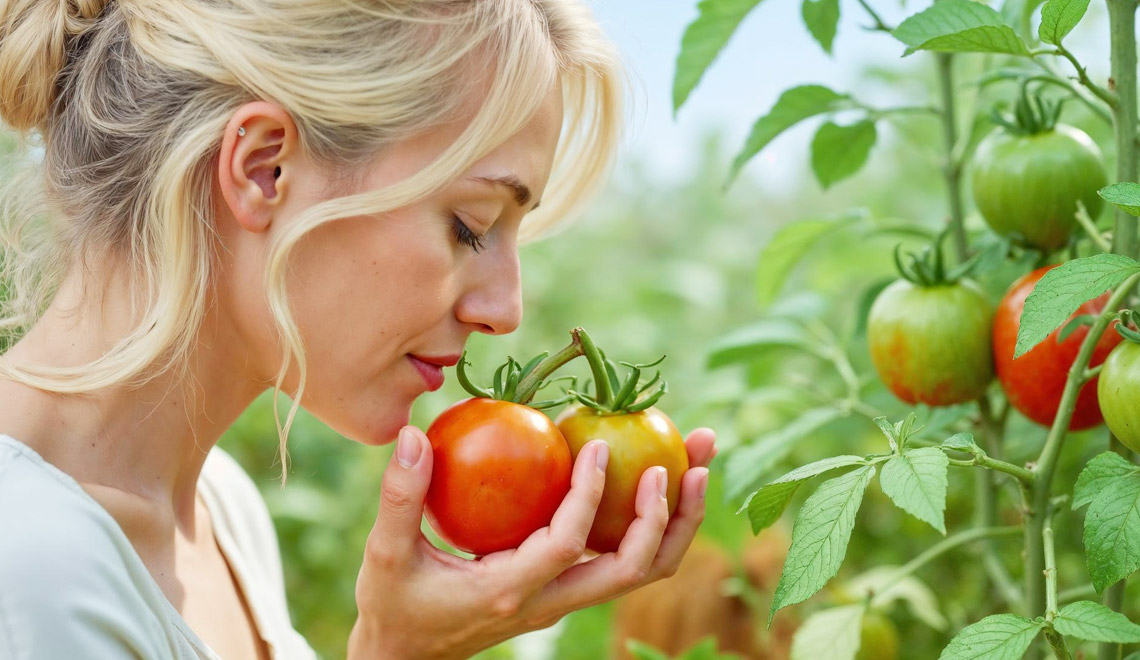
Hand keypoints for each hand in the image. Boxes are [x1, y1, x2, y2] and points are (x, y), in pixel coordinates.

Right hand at [347, 425, 715, 659]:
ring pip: (642, 569)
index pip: (566, 546)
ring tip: (698, 461)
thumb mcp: (384, 554)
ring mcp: (564, 599)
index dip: (589, 498)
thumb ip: (400, 496)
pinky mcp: (566, 589)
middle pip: (637, 569)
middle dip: (675, 515)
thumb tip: (413, 432)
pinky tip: (651, 473)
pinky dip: (650, 520)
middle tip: (694, 456)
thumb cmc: (394, 603)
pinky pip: (621, 557)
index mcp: (509, 592)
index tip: (598, 446)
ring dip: (678, 518)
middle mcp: (550, 602)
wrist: (406, 654)